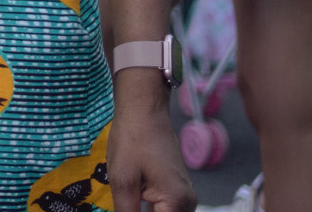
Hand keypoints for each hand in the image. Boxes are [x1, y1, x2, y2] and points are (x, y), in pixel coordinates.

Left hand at [107, 81, 195, 210]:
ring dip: (143, 210)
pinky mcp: (177, 189)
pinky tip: (132, 200)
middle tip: (125, 200)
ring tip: (128, 196)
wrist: (144, 110)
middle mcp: (188, 203)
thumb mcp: (123, 180)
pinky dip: (148, 208)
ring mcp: (184, 196)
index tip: (125, 207)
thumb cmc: (132, 140)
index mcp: (178, 202)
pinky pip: (165, 209)